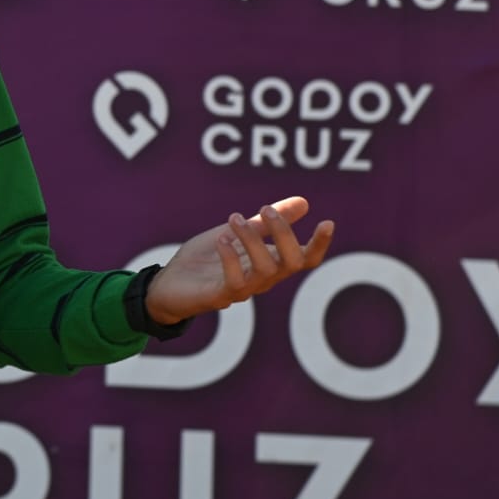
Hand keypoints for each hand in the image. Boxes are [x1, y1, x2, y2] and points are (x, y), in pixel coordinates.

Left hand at [145, 196, 334, 324]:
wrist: (170, 283)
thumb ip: (268, 221)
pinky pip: (235, 282)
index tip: (327, 222)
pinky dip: (231, 258)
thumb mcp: (239, 232)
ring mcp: (243, 289)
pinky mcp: (220, 296)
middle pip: (291, 263)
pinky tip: (221, 240)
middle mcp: (262, 278)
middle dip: (284, 233)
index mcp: (270, 262)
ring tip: (235, 218)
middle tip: (266, 208)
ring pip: (266, 270)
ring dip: (253, 240)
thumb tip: (304, 202)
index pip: (305, 258)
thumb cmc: (207, 259)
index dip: (319, 244)